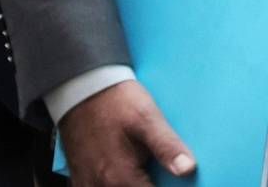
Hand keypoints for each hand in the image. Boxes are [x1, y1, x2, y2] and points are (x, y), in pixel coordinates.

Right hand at [59, 80, 195, 186]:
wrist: (81, 89)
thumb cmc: (117, 102)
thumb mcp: (147, 119)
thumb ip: (167, 146)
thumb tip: (188, 169)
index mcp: (121, 177)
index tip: (178, 182)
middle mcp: (100, 186)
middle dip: (151, 185)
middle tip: (162, 174)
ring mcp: (87, 184)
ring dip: (134, 185)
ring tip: (145, 172)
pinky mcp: (80, 179)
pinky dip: (113, 185)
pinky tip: (126, 176)